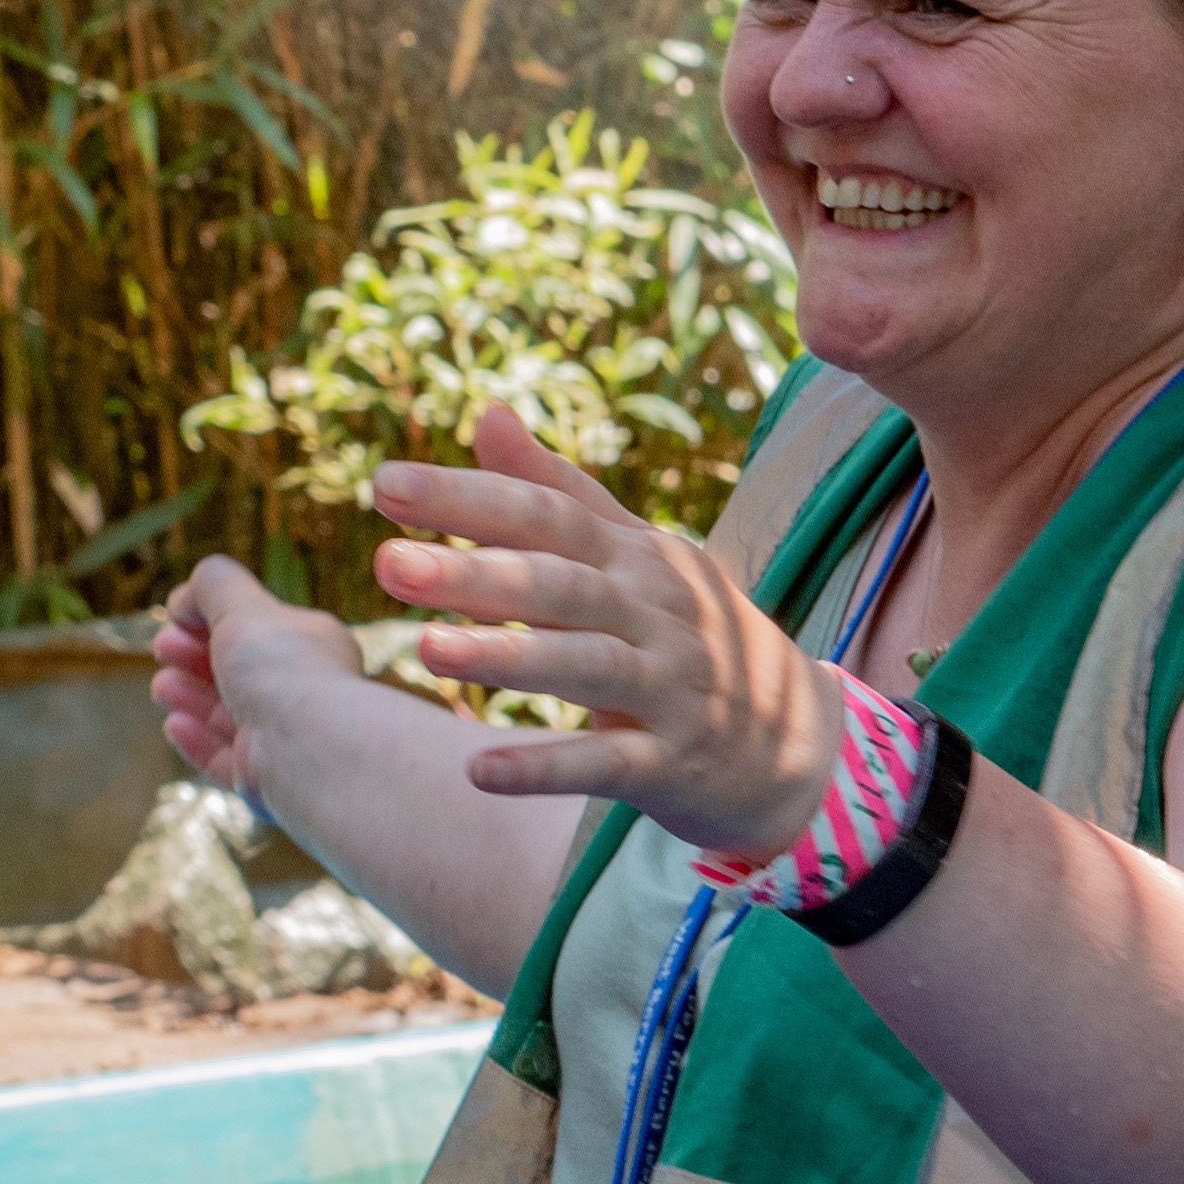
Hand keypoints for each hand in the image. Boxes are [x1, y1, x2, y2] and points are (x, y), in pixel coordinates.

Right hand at [152, 555, 358, 791]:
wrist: (306, 749)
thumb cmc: (283, 672)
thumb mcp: (243, 607)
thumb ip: (215, 585)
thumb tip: (187, 596)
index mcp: (310, 648)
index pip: (258, 630)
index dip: (213, 619)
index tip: (177, 614)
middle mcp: (302, 694)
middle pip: (240, 673)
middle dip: (196, 657)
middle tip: (163, 647)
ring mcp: (283, 740)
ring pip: (229, 717)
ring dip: (191, 697)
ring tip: (161, 685)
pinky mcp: (263, 781)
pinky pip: (224, 759)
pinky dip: (197, 740)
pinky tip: (174, 724)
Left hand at [369, 404, 845, 859]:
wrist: (800, 740)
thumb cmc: (690, 634)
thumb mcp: (635, 555)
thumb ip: (558, 489)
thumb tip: (486, 413)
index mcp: (636, 556)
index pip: (547, 514)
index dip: (469, 496)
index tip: (382, 483)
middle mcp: (655, 613)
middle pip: (558, 585)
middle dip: (474, 572)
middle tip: (388, 564)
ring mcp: (670, 688)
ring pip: (584, 666)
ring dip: (506, 658)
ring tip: (426, 650)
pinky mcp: (672, 762)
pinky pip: (606, 765)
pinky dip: (545, 768)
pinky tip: (478, 770)